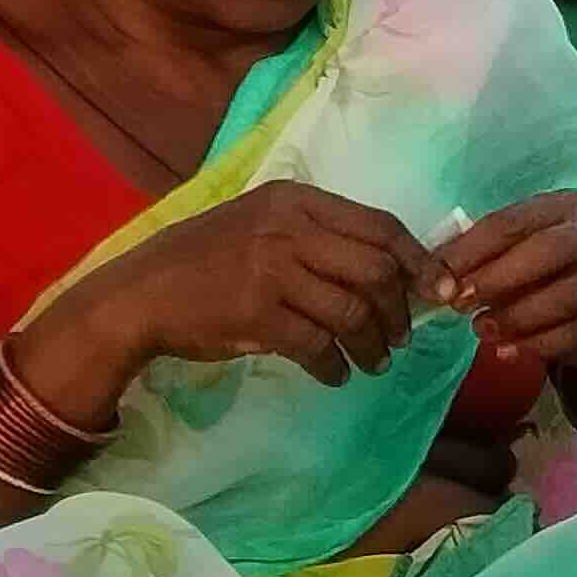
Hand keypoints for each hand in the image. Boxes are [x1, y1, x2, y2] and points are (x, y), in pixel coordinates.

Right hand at [41, 183, 433, 406]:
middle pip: (377, 270)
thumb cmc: (206, 261)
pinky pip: (317, 345)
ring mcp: (271, 271)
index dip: (420, 261)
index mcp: (295, 201)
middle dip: (400, 310)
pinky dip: (336, 366)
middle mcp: (287, 229)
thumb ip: (320, 237)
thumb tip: (394, 271)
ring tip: (374, 361)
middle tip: (402, 336)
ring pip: (353, 311)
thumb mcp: (262, 225)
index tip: (439, 290)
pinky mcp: (256, 314)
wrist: (137, 295)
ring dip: (373, 345)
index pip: (382, 226)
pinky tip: (336, 375)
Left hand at [438, 192, 576, 414]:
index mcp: (567, 206)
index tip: (441, 281)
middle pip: (549, 249)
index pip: (513, 222)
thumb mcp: (515, 261)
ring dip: (518, 317)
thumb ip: (479, 262)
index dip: (472, 251)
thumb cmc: (549, 280)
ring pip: (569, 294)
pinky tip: (512, 352)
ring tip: (483, 332)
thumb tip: (435, 276)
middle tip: (462, 305)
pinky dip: (544, 344)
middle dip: (499, 279)